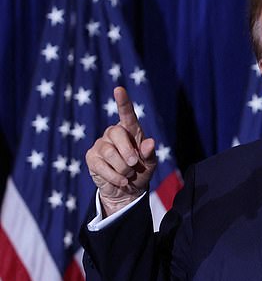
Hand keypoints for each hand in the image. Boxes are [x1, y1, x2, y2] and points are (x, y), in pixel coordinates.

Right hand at [85, 86, 156, 215]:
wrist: (127, 190)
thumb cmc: (140, 172)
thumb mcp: (150, 165)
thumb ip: (150, 154)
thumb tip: (150, 142)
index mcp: (130, 131)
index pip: (127, 114)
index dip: (123, 102)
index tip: (119, 90)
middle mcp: (113, 134)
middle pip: (117, 134)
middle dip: (128, 152)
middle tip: (134, 164)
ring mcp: (101, 145)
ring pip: (110, 153)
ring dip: (123, 168)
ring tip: (128, 174)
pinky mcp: (92, 158)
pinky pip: (102, 166)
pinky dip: (115, 177)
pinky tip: (121, 181)